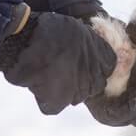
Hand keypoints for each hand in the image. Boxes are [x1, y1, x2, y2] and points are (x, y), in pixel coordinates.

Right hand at [0, 12, 116, 114]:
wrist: (28, 41)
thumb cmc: (50, 29)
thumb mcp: (78, 29)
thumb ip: (88, 44)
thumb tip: (84, 53)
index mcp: (104, 55)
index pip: (107, 67)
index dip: (91, 65)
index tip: (79, 61)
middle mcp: (95, 76)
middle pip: (92, 86)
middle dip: (80, 80)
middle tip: (62, 70)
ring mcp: (78, 92)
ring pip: (74, 97)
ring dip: (63, 90)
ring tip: (47, 75)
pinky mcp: (58, 103)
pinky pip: (52, 106)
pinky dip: (44, 99)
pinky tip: (37, 84)